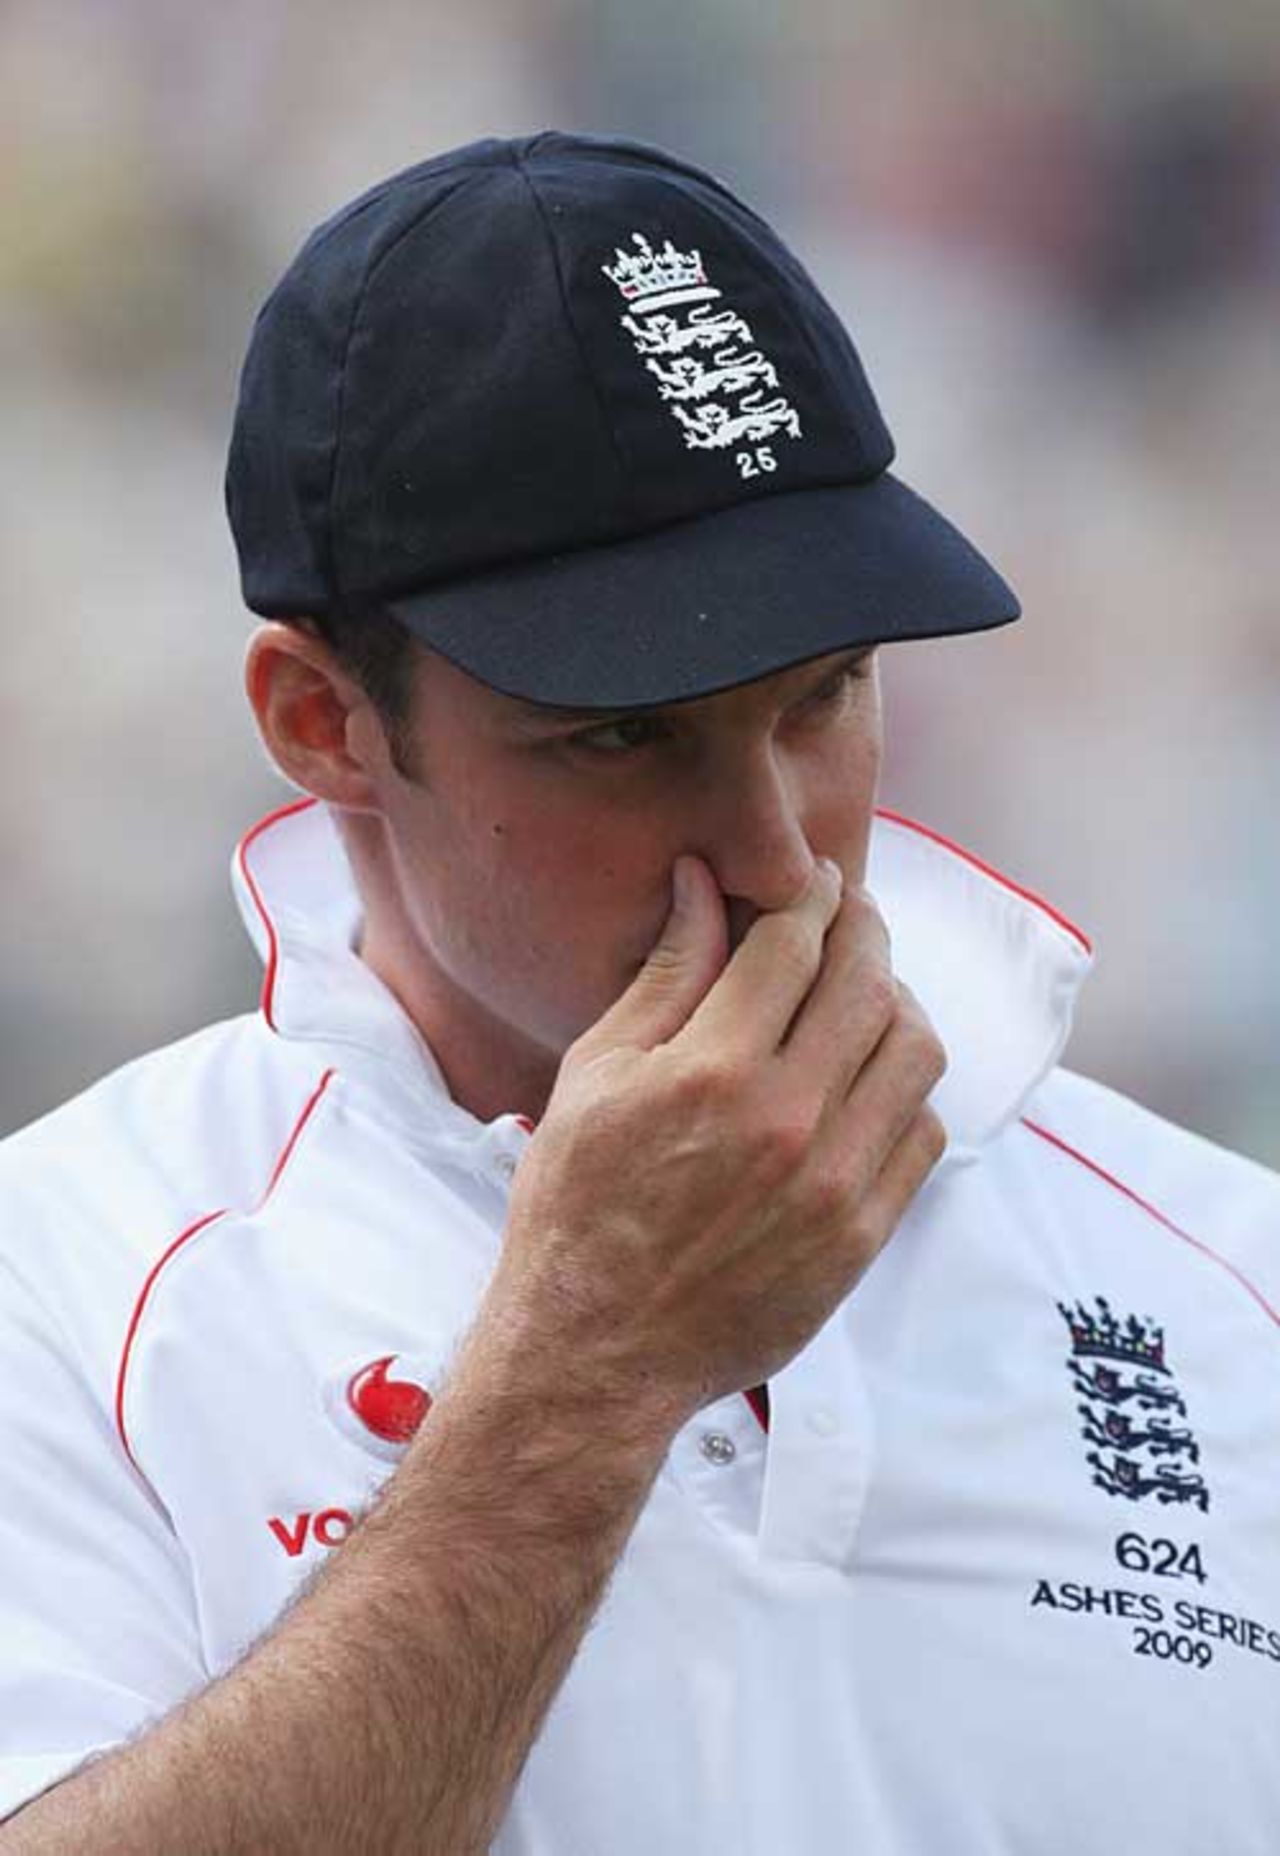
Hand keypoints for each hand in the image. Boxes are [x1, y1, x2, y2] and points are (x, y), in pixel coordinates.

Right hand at [485, 856, 946, 1423]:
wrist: (597, 1351)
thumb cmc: (577, 1209)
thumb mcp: (594, 1076)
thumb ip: (664, 976)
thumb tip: (702, 885)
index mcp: (710, 1072)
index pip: (795, 943)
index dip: (809, 895)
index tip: (811, 879)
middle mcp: (786, 1121)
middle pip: (868, 984)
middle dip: (862, 928)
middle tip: (846, 913)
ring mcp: (835, 1183)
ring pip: (914, 1053)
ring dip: (896, 1003)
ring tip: (863, 993)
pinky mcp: (861, 1235)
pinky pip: (923, 1134)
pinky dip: (907, 1088)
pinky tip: (868, 1077)